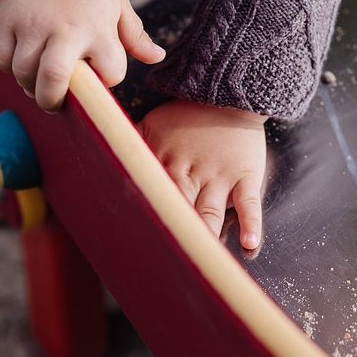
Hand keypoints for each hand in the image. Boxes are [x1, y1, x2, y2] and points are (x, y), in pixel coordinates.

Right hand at [0, 0, 164, 110]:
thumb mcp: (117, 2)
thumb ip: (134, 35)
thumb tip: (157, 58)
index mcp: (98, 28)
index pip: (110, 73)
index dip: (108, 78)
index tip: (102, 72)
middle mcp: (64, 31)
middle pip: (54, 81)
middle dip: (54, 101)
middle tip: (58, 103)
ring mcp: (31, 27)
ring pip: (24, 74)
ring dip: (32, 86)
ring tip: (41, 83)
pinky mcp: (6, 22)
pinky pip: (2, 59)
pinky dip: (11, 68)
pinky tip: (24, 62)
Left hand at [139, 100, 266, 249]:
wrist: (228, 95)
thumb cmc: (186, 117)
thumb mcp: (151, 125)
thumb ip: (132, 148)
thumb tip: (105, 168)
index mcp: (164, 161)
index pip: (150, 195)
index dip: (144, 219)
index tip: (135, 243)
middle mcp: (191, 171)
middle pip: (179, 208)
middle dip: (173, 233)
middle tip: (166, 261)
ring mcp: (220, 175)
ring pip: (210, 211)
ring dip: (206, 233)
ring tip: (203, 257)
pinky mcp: (245, 175)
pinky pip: (249, 202)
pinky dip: (251, 223)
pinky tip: (249, 243)